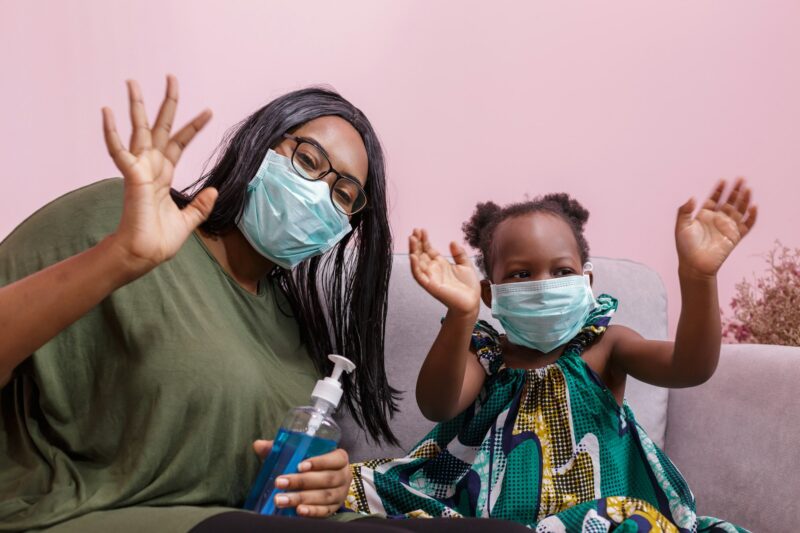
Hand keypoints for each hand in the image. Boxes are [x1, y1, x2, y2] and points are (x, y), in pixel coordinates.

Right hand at [102, 75, 217, 276]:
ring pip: (137, 130)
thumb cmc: (159, 240)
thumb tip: (214, 190)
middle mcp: (151, 167)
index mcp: (163, 175)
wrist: (145, 254)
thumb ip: (200, 205)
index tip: (209, 111)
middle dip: (166, 103)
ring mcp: (140, 169)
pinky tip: (107, 112)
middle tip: (172, 77)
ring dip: (136, 106)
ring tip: (133, 81)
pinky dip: (111, 132)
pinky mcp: (131, 176)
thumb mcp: (189, 221)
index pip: (179, 143)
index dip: (193, 127)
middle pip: (159, 127)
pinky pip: (118, 151)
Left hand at [253, 440, 351, 517]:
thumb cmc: (312, 464)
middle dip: (301, 482)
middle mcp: (344, 476)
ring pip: (323, 496)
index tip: (299, 465)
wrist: (325, 482)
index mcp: (339, 458)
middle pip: (326, 479)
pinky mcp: (334, 508)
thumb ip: (282, 448)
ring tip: (280, 499)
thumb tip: (258, 445)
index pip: (334, 459)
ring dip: (301, 498)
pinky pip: (324, 511)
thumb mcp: (301, 453)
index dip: (319, 462)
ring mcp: (340, 494)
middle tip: (279, 483)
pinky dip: (312, 512)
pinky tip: (298, 511)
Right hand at [409, 228, 480, 315]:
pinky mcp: (431, 286)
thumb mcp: (466, 265)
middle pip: (421, 254)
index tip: (421, 230)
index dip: (424, 240)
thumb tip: (452, 241)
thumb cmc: (469, 286)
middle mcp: (433, 269)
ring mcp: (431, 277)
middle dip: (417, 243)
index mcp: (440, 264)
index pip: (428, 249)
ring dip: (413, 251)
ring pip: (417, 263)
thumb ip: (459, 253)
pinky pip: (419, 276)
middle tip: (414, 231)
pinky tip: (413, 256)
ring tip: (412, 239)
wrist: (472, 302)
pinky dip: (415, 267)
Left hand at [675, 179, 756, 277]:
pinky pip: (746, 225)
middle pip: (729, 202)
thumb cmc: (685, 247)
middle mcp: (717, 220)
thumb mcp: (681, 226)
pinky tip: (753, 207)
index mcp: (704, 215)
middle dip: (734, 191)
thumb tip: (692, 198)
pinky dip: (751, 217)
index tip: (723, 181)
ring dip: (744, 200)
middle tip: (740, 179)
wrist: (694, 265)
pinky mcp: (734, 237)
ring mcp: (726, 228)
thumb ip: (684, 211)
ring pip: (739, 210)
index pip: (714, 199)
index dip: (718, 190)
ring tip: (748, 189)